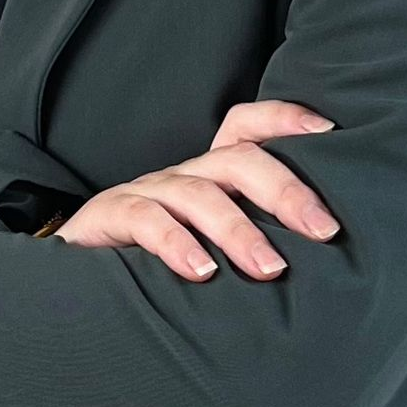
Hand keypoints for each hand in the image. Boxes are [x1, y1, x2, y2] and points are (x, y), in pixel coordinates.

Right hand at [49, 99, 339, 280]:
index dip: (284, 118)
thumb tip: (322, 258)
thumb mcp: (211, 250)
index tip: (328, 130)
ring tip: (270, 268)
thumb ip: (255, 244)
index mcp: (210, 177)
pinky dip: (176, 243)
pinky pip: (145, 220)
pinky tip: (201, 272)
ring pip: (198, 193)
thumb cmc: (156, 269)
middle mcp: (182, 176)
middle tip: (323, 230)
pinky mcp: (109, 216)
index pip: (245, 128)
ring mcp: (146, 192)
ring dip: (237, 230)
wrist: (78, 287)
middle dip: (284, 190)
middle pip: (237, 160)